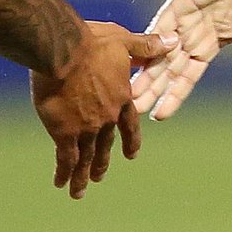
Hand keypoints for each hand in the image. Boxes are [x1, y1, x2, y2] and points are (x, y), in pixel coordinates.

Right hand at [31, 21, 174, 197]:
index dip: (130, 140)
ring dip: (84, 175)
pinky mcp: (64, 132)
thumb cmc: (91, 41)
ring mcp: (86, 128)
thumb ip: (145, 46)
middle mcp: (106, 117)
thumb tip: (172, 41)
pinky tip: (60, 183)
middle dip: (102, 163)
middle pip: (105, 146)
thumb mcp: (123, 40)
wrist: (62, 50)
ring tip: (80, 190)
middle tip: (99, 176)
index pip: (129, 125)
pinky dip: (63, 172)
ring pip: (86, 158)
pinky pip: (66, 158)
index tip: (131, 155)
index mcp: (121, 98)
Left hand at [134, 0, 231, 120]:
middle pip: (166, 69)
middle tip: (129, 112)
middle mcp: (189, 35)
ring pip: (159, 53)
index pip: (185, 77)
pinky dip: (150, 44)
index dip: (173, 96)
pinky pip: (161, 26)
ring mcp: (182, 20)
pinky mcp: (179, 4)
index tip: (159, 116)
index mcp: (207, 45)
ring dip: (145, 73)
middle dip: (151, 91)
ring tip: (129, 94)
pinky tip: (138, 62)